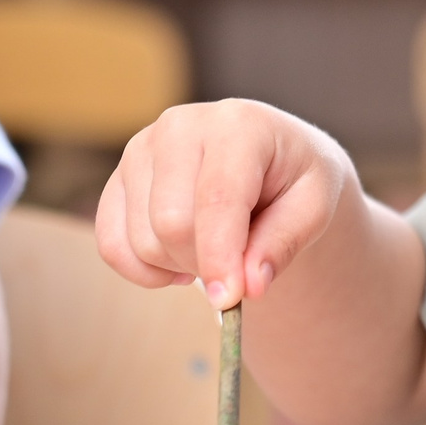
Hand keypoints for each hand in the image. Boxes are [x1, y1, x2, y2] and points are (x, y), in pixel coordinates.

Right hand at [96, 100, 354, 308]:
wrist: (270, 156)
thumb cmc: (294, 179)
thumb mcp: (314, 206)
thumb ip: (283, 244)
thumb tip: (247, 287)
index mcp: (238, 126)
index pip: (217, 198)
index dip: (220, 255)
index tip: (229, 298)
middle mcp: (180, 127)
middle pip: (172, 224)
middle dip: (205, 263)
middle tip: (237, 263)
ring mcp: (141, 149)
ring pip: (142, 239)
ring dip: (179, 265)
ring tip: (214, 248)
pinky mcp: (118, 177)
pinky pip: (111, 244)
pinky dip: (144, 270)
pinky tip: (179, 260)